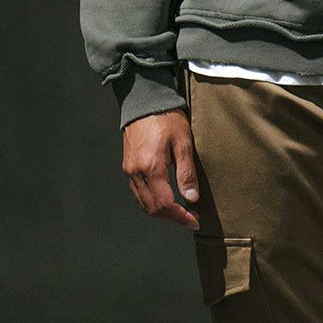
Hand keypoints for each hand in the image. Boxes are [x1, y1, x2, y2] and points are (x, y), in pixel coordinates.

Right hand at [122, 108, 201, 227]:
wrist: (144, 101)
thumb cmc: (166, 119)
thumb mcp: (183, 143)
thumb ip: (186, 173)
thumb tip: (191, 198)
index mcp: (151, 167)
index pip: (165, 203)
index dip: (181, 216)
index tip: (195, 220)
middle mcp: (136, 172)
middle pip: (152, 208)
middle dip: (171, 218)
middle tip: (189, 219)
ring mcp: (129, 170)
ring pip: (143, 203)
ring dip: (161, 213)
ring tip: (179, 213)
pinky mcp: (127, 167)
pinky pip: (137, 193)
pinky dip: (151, 203)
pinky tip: (164, 200)